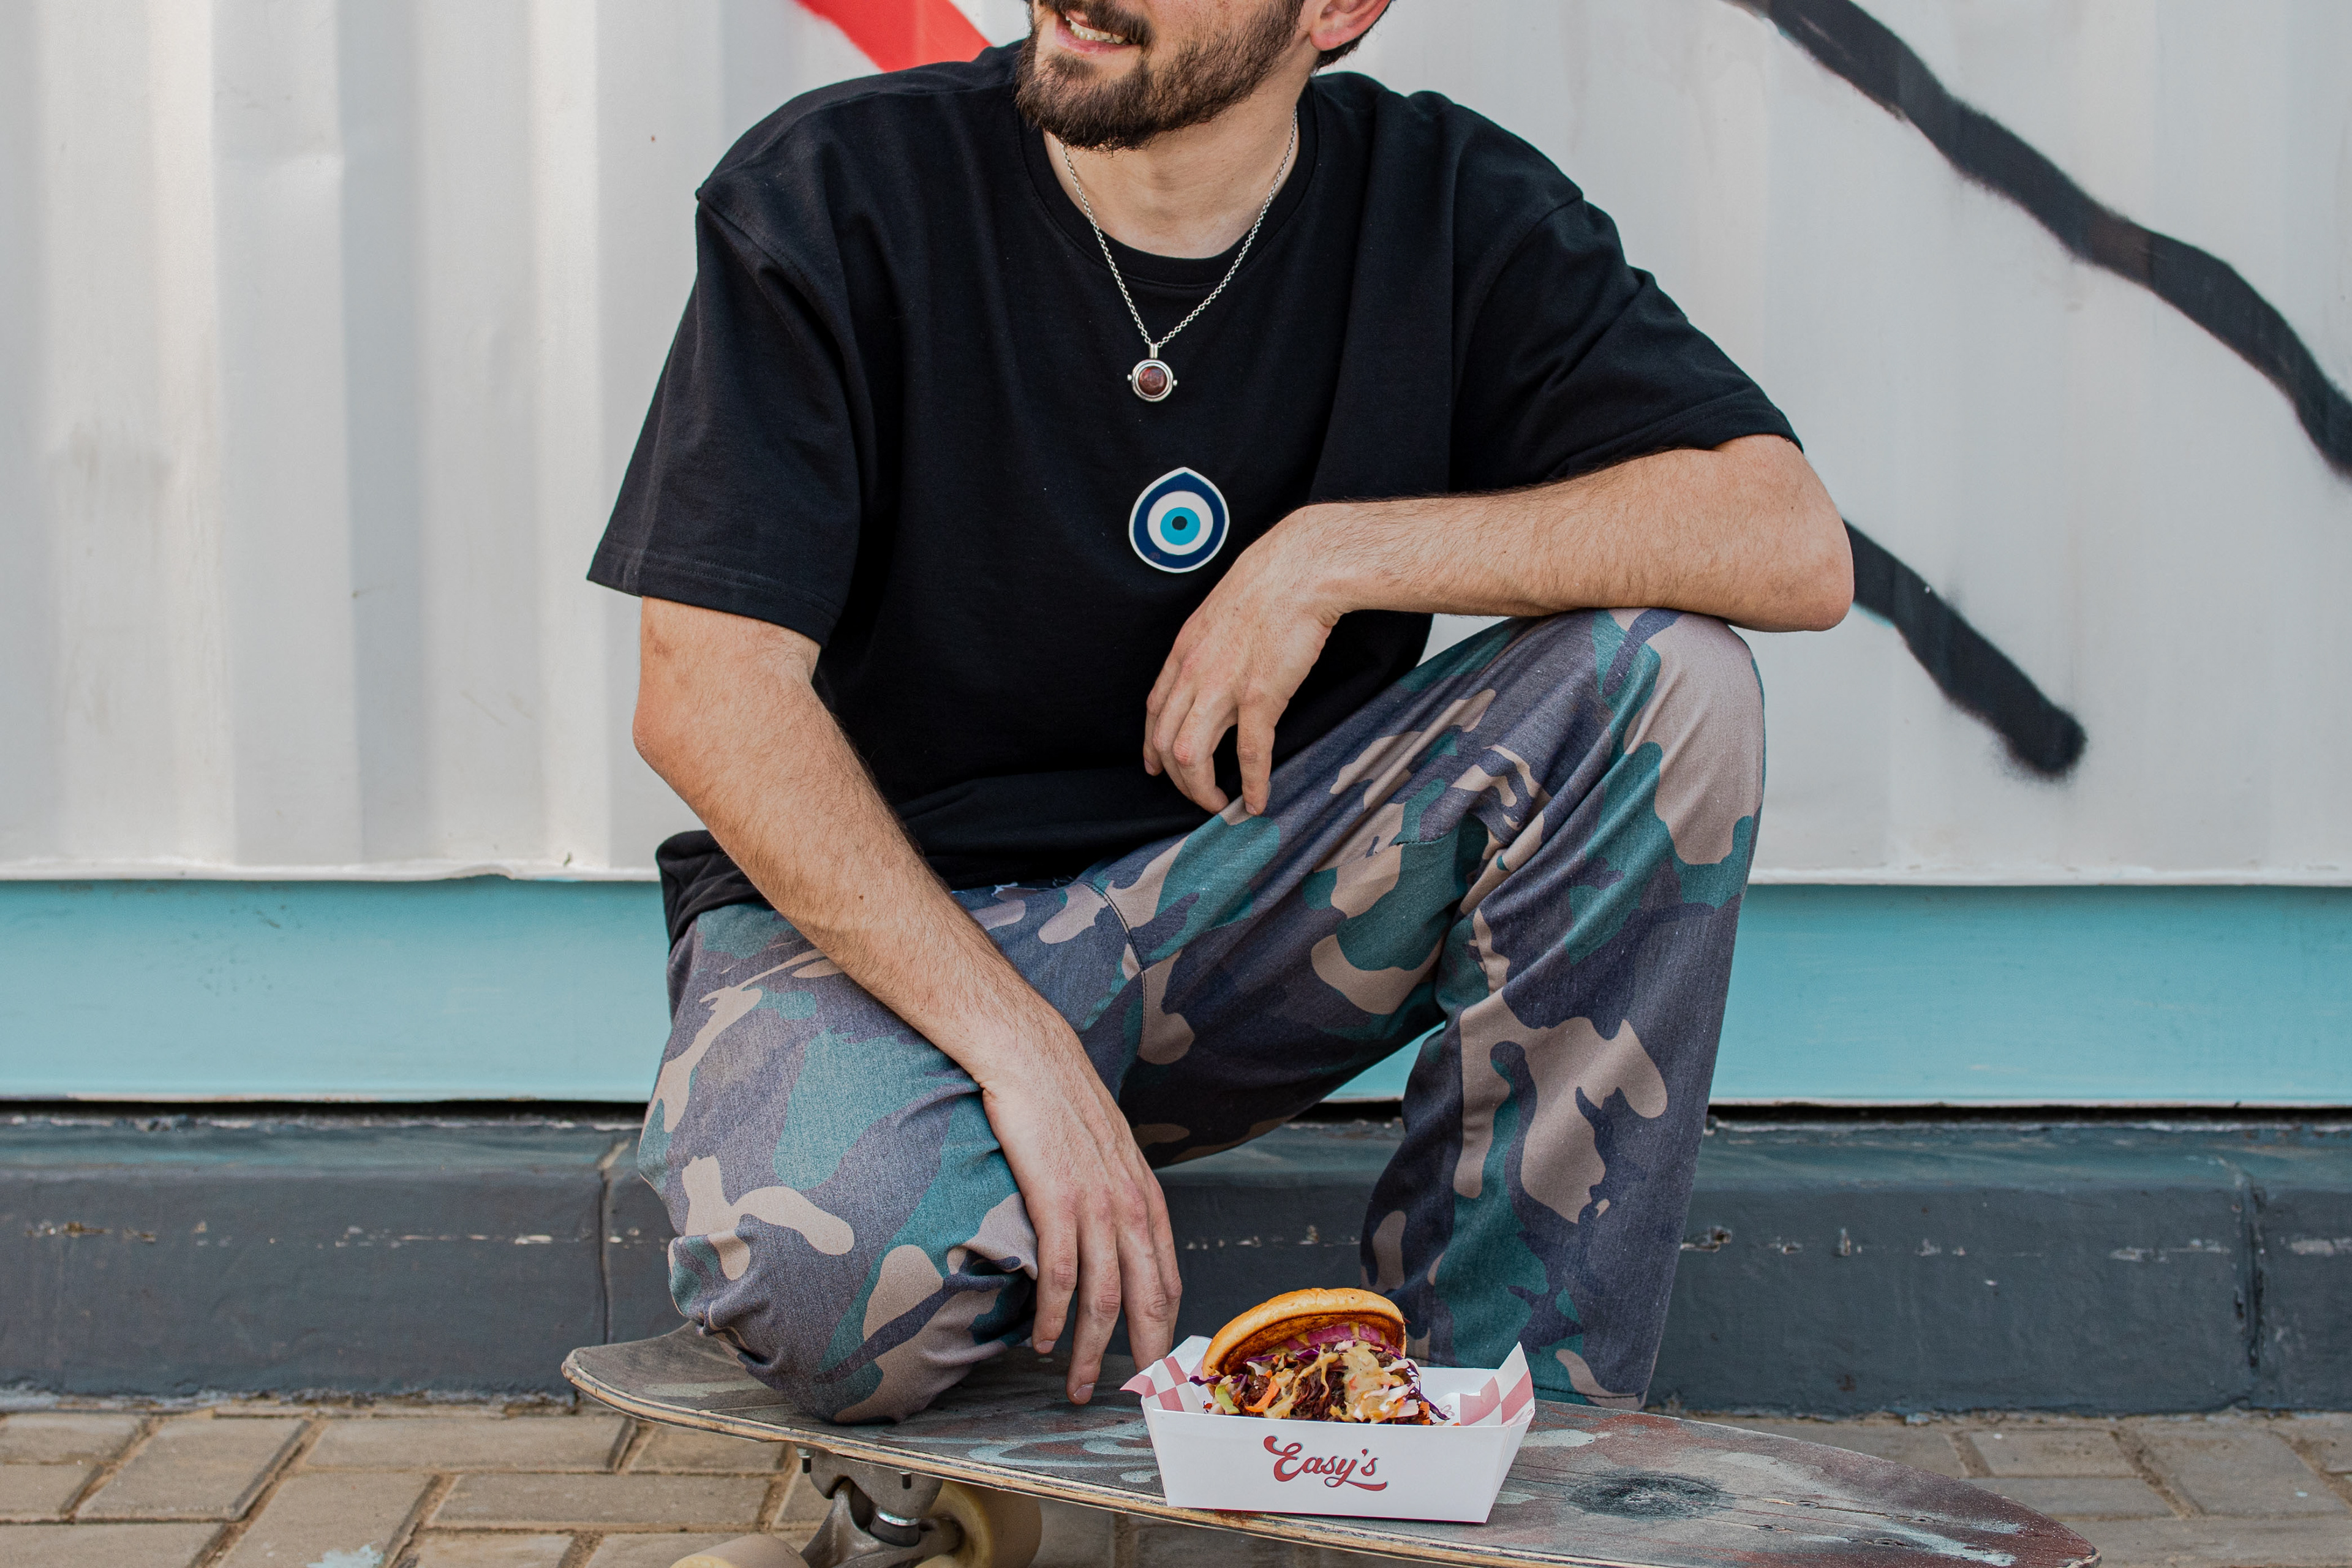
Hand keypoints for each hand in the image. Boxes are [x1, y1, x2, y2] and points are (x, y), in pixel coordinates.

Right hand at [977, 1026, 1181, 1404]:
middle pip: (1147, 1299)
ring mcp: (1095, 1204)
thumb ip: (1118, 1197)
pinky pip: (1059, 1274)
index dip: (1167, 1332)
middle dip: (1144, 1357)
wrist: (1030, 1055)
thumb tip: (1115, 1240)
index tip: (1161, 1370)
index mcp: (1146, 1197)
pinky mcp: (1055, 1199)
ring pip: (1104, 1298)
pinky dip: (1053, 1315)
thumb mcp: (1109, 1152)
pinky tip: (1043, 1340)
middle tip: (1136, 1400)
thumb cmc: (1063, 1103)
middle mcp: (1130, 1205)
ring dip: (1090, 1350)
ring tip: (1076, 1384)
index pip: (1168, 1280)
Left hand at [1144, 514, 1338, 814]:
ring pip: (1192, 757)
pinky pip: (1248, 754)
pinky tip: (1258, 802)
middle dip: (1177, 780)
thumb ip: (1209, 647)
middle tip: (1198, 795)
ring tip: (1218, 806)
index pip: (1153, 712)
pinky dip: (1252, 785)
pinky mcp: (1260, 696)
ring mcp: (1223, 687)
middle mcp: (1193, 674)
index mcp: (1183, 652)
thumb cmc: (1268, 585)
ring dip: (1201, 791)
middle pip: (1166, 743)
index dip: (1152, 748)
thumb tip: (1215, 666)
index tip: (1157, 768)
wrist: (1299, 569)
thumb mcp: (1218, 614)